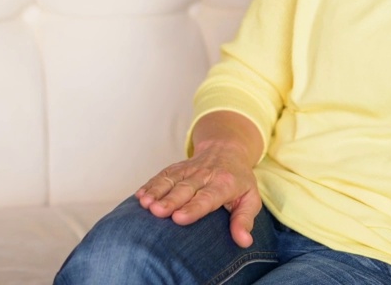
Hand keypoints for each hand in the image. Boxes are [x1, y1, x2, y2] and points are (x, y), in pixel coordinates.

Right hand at [135, 141, 262, 246]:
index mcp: (224, 184)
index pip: (207, 197)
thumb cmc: (239, 180)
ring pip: (171, 180)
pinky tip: (140, 196)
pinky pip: (163, 175)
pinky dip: (150, 184)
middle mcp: (205, 175)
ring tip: (144, 203)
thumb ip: (245, 220)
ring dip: (156, 191)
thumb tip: (244, 241)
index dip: (193, 208)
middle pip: (185, 189)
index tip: (178, 218)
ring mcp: (189, 169)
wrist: (227, 149)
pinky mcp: (177, 168)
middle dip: (170, 200)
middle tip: (157, 211)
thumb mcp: (250, 199)